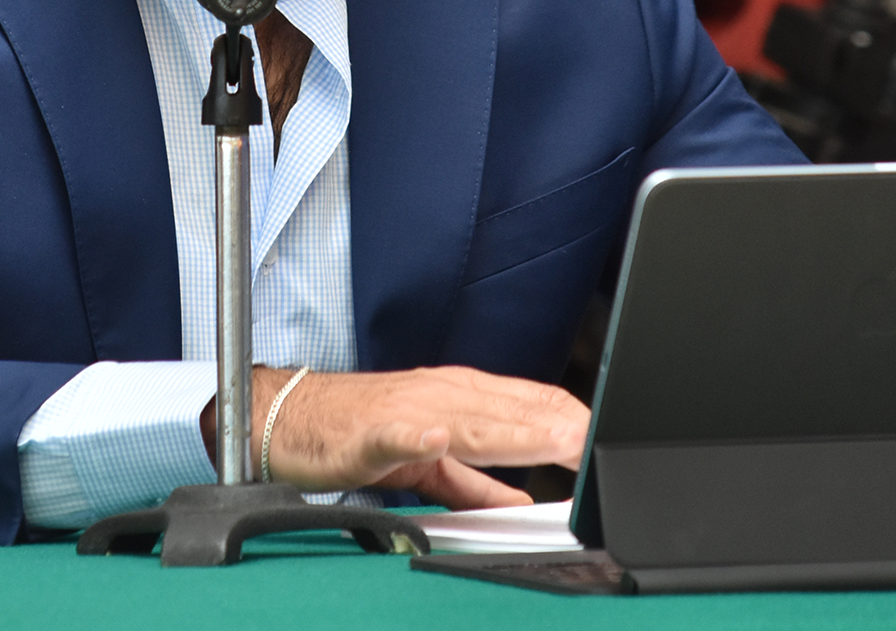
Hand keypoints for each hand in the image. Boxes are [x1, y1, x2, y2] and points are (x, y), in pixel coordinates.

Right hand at [216, 365, 587, 509]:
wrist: (291, 418)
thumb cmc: (357, 430)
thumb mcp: (429, 463)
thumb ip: (478, 482)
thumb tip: (526, 501)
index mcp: (458, 398)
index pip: (528, 403)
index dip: (568, 420)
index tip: (605, 438)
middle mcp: (440, 394)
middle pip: (510, 409)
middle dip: (557, 425)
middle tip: (597, 441)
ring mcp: (407, 409)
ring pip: (468, 419)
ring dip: (512, 429)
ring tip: (551, 438)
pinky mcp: (370, 431)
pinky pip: (398, 432)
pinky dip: (419, 434)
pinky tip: (438, 437)